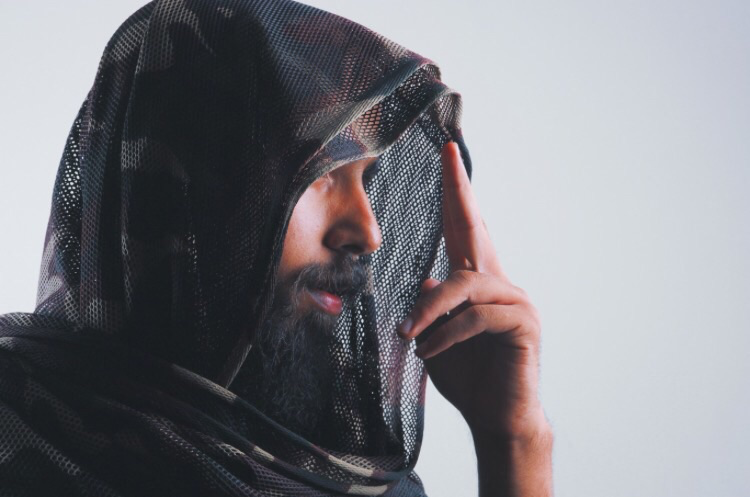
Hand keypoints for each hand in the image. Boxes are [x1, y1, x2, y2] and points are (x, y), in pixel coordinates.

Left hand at [397, 141, 546, 438]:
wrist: (496, 419)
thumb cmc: (467, 378)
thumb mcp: (435, 337)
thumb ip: (432, 307)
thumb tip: (427, 279)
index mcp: (476, 284)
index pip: (463, 231)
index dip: (455, 194)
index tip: (446, 155)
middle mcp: (499, 284)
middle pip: (476, 229)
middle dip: (459, 190)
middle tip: (447, 151)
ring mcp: (515, 301)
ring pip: (465, 285)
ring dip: (431, 311)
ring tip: (410, 336)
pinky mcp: (523, 324)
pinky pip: (477, 316)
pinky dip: (448, 333)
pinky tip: (430, 351)